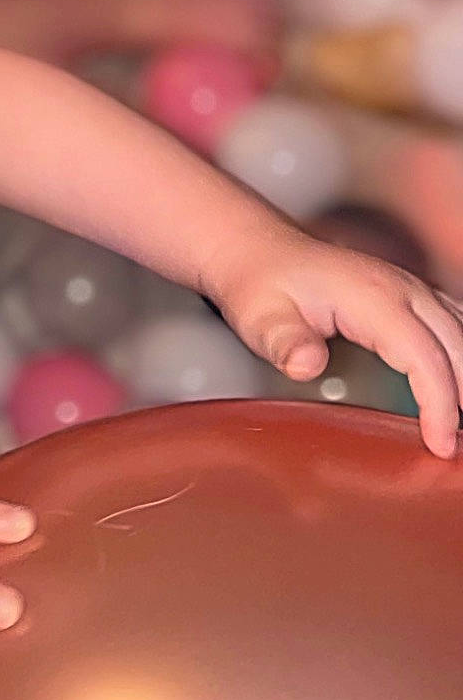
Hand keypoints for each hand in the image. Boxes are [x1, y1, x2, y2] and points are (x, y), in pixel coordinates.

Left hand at [212, 232, 462, 458]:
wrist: (257, 252)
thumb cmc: (260, 286)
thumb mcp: (260, 318)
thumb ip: (285, 343)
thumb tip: (306, 365)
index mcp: (373, 297)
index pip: (424, 356)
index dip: (439, 403)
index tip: (439, 443)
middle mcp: (401, 288)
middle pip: (456, 347)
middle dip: (461, 399)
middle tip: (452, 447)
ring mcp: (409, 288)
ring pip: (462, 333)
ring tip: (457, 424)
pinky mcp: (409, 294)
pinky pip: (454, 324)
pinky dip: (460, 357)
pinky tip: (456, 384)